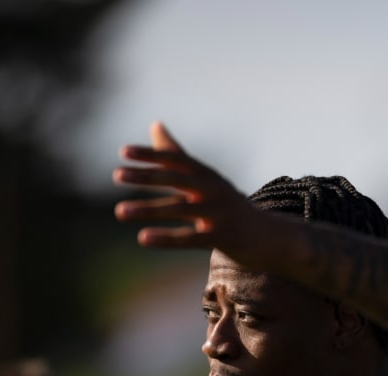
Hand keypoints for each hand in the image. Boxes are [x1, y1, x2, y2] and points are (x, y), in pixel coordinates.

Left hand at [113, 122, 266, 259]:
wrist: (270, 236)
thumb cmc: (230, 207)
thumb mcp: (205, 178)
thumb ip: (176, 155)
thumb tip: (154, 125)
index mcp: (206, 175)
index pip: (176, 161)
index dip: (150, 155)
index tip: (123, 152)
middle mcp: (213, 189)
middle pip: (176, 180)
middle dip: (146, 176)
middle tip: (117, 174)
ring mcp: (219, 213)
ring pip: (179, 209)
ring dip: (147, 209)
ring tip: (119, 211)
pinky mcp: (223, 237)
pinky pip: (191, 237)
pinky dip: (166, 238)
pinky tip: (143, 238)